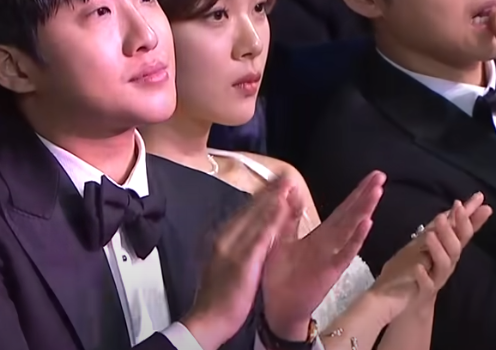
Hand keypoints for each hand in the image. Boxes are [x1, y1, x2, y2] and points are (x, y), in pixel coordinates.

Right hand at [182, 179, 295, 349]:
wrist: (207, 318)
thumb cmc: (217, 296)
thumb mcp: (222, 264)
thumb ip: (232, 246)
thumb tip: (242, 234)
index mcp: (220, 239)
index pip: (243, 213)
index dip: (260, 197)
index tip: (274, 184)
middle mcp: (224, 238)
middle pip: (249, 210)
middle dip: (269, 192)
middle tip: (285, 176)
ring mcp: (232, 248)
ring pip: (255, 219)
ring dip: (272, 200)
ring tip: (287, 185)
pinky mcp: (242, 261)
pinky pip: (260, 237)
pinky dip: (271, 220)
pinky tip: (282, 209)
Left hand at [261, 171, 384, 339]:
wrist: (278, 307)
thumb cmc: (280, 275)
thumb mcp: (281, 239)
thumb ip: (289, 217)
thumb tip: (292, 190)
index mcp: (319, 236)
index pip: (342, 210)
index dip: (356, 193)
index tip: (371, 176)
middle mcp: (330, 244)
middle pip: (351, 215)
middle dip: (365, 195)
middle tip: (381, 176)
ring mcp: (332, 257)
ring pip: (351, 230)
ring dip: (364, 211)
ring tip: (376, 192)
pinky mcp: (330, 271)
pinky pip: (345, 253)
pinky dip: (356, 239)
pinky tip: (367, 224)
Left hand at [405, 196, 491, 306]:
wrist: (405, 300)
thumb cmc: (417, 268)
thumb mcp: (427, 243)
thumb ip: (442, 228)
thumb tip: (456, 207)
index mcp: (447, 250)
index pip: (463, 231)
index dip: (471, 215)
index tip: (479, 198)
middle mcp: (446, 263)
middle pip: (457, 245)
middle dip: (459, 226)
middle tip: (456, 207)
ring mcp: (436, 278)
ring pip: (445, 263)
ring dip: (439, 248)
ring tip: (431, 234)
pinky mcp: (423, 291)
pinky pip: (427, 284)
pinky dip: (423, 275)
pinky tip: (419, 267)